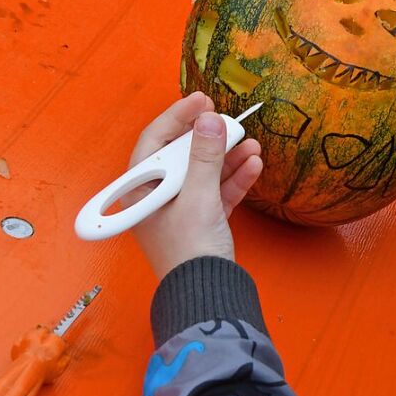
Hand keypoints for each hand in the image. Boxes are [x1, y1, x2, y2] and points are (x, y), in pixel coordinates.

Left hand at [129, 92, 262, 277]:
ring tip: (252, 144)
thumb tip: (210, 118)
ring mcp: (182, 210)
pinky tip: (254, 165)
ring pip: (205, 173)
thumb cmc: (191, 248)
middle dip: (210, 138)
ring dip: (228, 157)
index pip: (155, 142)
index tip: (202, 100)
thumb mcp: (198, 196)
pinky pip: (218, 192)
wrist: (207, 295)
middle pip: (183, 155)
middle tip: (231, 121)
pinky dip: (235, 178)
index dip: (177, 117)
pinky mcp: (204, 222)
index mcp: (142, 190)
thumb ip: (205, 155)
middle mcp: (158, 198)